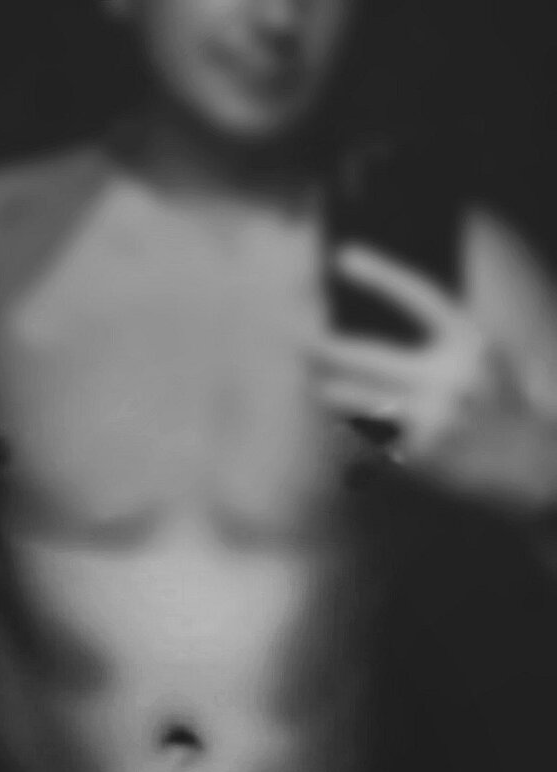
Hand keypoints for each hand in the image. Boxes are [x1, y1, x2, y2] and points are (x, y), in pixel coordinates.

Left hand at [310, 244, 556, 515]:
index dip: (380, 274)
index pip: (419, 296)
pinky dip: (347, 425)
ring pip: (350, 399)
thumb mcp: (481, 355)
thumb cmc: (495, 402)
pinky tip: (342, 419)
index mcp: (469, 343)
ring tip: (312, 378)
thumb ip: (437, 334)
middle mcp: (448, 379)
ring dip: (324, 387)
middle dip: (318, 344)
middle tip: (291, 334)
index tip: (342, 257)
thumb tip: (365, 316)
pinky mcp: (414, 458)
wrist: (528, 465)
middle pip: (361, 354)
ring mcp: (429, 422)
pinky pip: (360, 435)